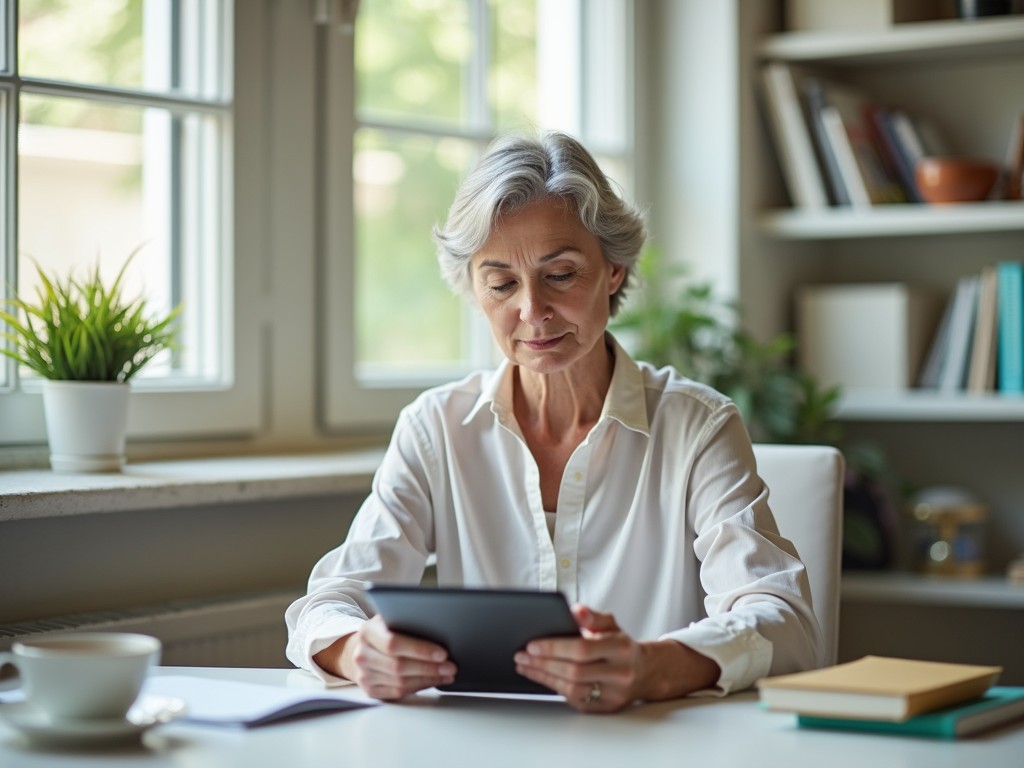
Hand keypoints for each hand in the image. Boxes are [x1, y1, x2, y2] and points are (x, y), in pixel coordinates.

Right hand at [314, 615, 455, 699]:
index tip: (443, 653)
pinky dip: (419, 687)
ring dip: (428, 679)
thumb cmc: (385, 630)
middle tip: (451, 666)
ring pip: (400, 683)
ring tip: (447, 674)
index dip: (419, 650)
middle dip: (429, 668)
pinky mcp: (369, 690)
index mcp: (367, 632)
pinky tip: (433, 680)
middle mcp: (361, 654)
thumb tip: (441, 626)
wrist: (363, 647)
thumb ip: (408, 620)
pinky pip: (398, 693)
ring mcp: (363, 675)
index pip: (393, 643)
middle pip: (398, 666)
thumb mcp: (392, 617)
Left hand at [513, 604, 721, 712]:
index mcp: (621, 648)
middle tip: (521, 655)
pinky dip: (553, 686)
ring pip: (572, 688)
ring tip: (524, 665)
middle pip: (574, 671)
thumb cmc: (621, 646)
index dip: (555, 648)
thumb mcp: (611, 625)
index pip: (583, 649)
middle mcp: (620, 673)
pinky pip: (574, 699)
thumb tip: (575, 610)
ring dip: (543, 676)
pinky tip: (539, 676)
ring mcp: (613, 694)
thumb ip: (592, 616)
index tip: (532, 644)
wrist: (645, 672)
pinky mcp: (605, 708)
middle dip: (542, 663)